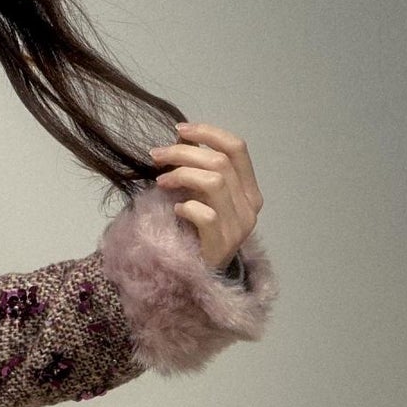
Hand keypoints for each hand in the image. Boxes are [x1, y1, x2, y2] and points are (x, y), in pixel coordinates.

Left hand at [146, 121, 263, 270]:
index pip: (237, 148)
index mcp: (249, 190)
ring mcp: (239, 227)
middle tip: (157, 155)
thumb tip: (182, 137)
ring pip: (214, 182)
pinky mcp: (222, 246)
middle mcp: (250, 207)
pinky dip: (186, 208)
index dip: (209, 133)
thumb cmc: (198, 233)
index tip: (180, 129)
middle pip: (220, 162)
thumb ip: (198, 169)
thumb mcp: (201, 195)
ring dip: (182, 175)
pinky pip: (206, 216)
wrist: (199, 276)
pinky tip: (176, 211)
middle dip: (183, 152)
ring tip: (161, 182)